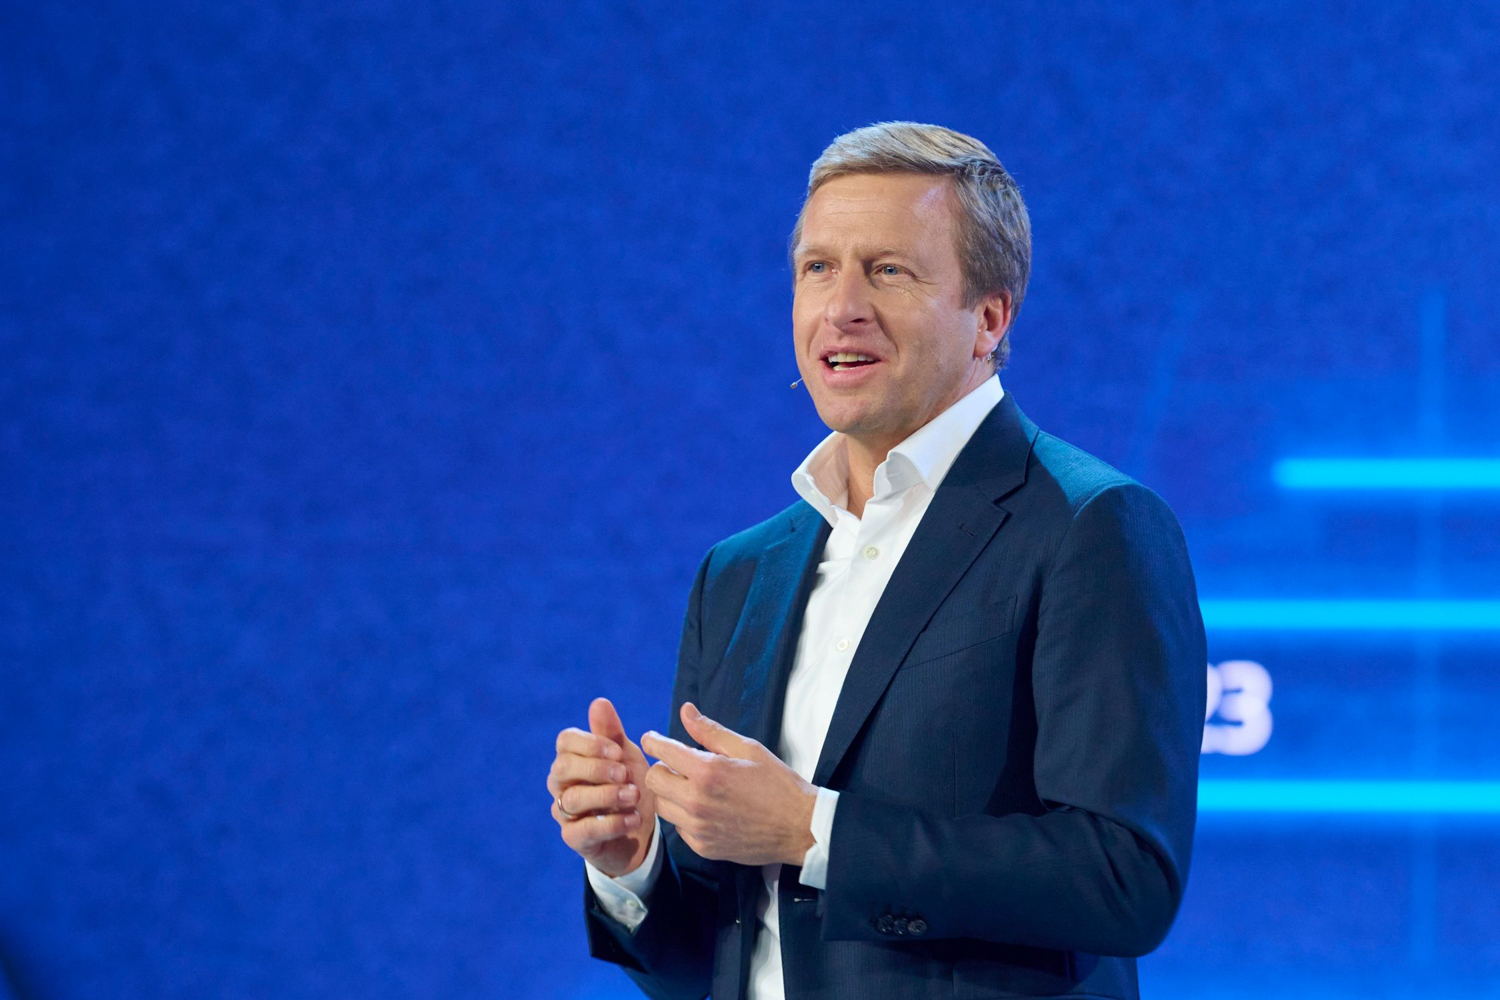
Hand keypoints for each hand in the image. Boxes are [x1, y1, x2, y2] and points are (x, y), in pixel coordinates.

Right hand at [549, 697, 657, 877]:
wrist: (641, 830)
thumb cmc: (628, 785)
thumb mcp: (626, 757)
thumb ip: (612, 733)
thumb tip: (599, 702)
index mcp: (572, 757)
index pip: (565, 741)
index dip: (591, 743)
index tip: (618, 752)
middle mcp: (562, 783)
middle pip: (563, 767)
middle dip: (596, 768)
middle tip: (625, 774)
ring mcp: (565, 811)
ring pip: (573, 799)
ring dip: (608, 795)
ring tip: (634, 796)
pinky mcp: (574, 838)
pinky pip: (584, 830)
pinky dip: (612, 823)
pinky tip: (633, 818)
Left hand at [641, 702, 816, 866]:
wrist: (799, 827)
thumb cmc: (777, 783)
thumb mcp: (747, 748)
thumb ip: (710, 731)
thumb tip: (686, 710)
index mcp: (707, 771)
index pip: (662, 752)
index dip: (653, 741)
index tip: (653, 739)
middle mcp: (696, 801)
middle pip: (653, 780)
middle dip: (661, 768)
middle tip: (678, 765)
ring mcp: (698, 827)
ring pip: (661, 806)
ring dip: (670, 793)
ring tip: (692, 788)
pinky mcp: (702, 847)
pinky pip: (678, 827)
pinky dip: (684, 816)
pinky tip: (705, 809)